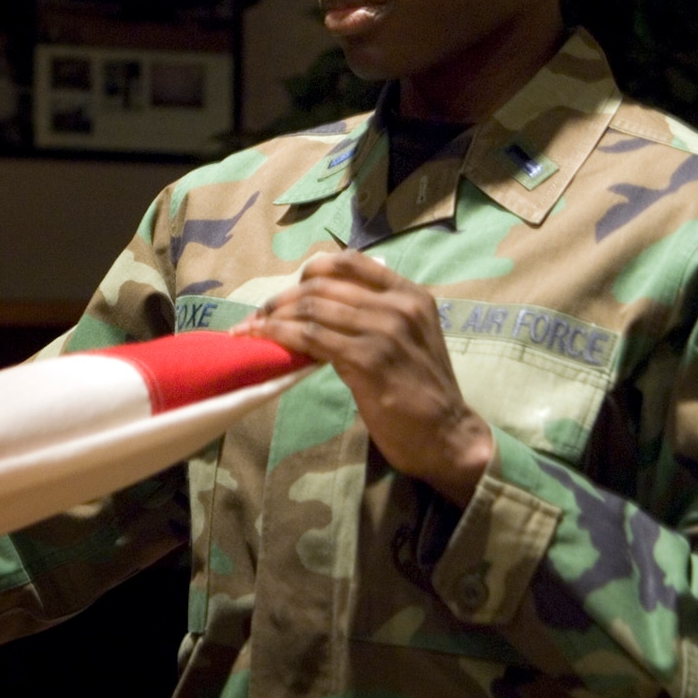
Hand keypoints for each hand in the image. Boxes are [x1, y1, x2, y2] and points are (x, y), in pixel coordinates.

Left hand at [230, 251, 491, 505]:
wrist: (447, 436)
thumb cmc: (420, 390)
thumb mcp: (406, 339)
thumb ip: (372, 316)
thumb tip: (316, 308)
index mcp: (410, 294)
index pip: (350, 261)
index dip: (310, 271)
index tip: (289, 291)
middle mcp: (399, 305)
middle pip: (323, 284)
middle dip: (282, 297)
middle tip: (259, 315)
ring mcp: (385, 330)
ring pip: (312, 307)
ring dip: (273, 316)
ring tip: (250, 329)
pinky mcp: (368, 359)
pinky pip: (310, 336)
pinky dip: (279, 335)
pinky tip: (261, 340)